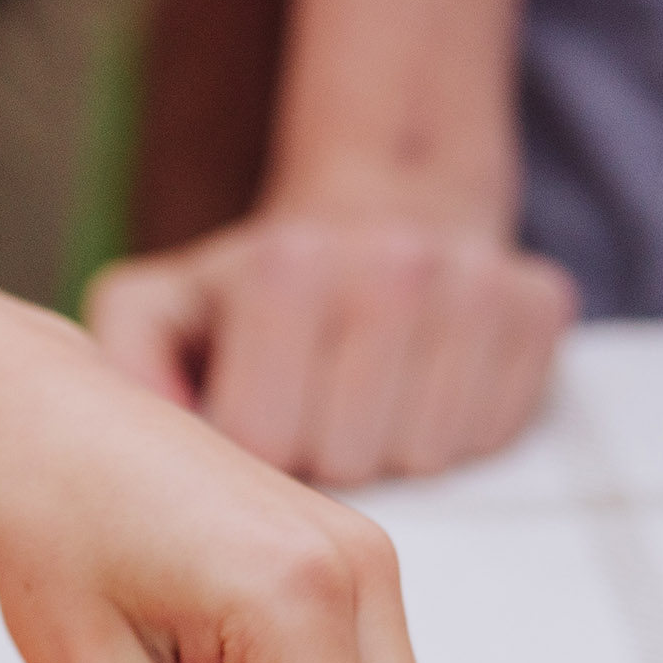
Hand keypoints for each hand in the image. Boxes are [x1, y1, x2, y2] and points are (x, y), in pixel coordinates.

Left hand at [86, 215, 575, 486]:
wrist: (380, 201)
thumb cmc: (258, 286)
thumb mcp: (156, 308)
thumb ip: (123, 367)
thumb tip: (143, 435)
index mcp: (284, 268)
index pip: (269, 448)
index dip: (253, 456)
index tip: (249, 422)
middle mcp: (389, 265)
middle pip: (348, 462)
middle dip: (318, 456)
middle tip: (308, 407)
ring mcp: (476, 282)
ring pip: (423, 459)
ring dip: (385, 451)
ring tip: (358, 395)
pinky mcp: (539, 307)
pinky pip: (491, 435)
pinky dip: (452, 429)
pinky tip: (417, 383)